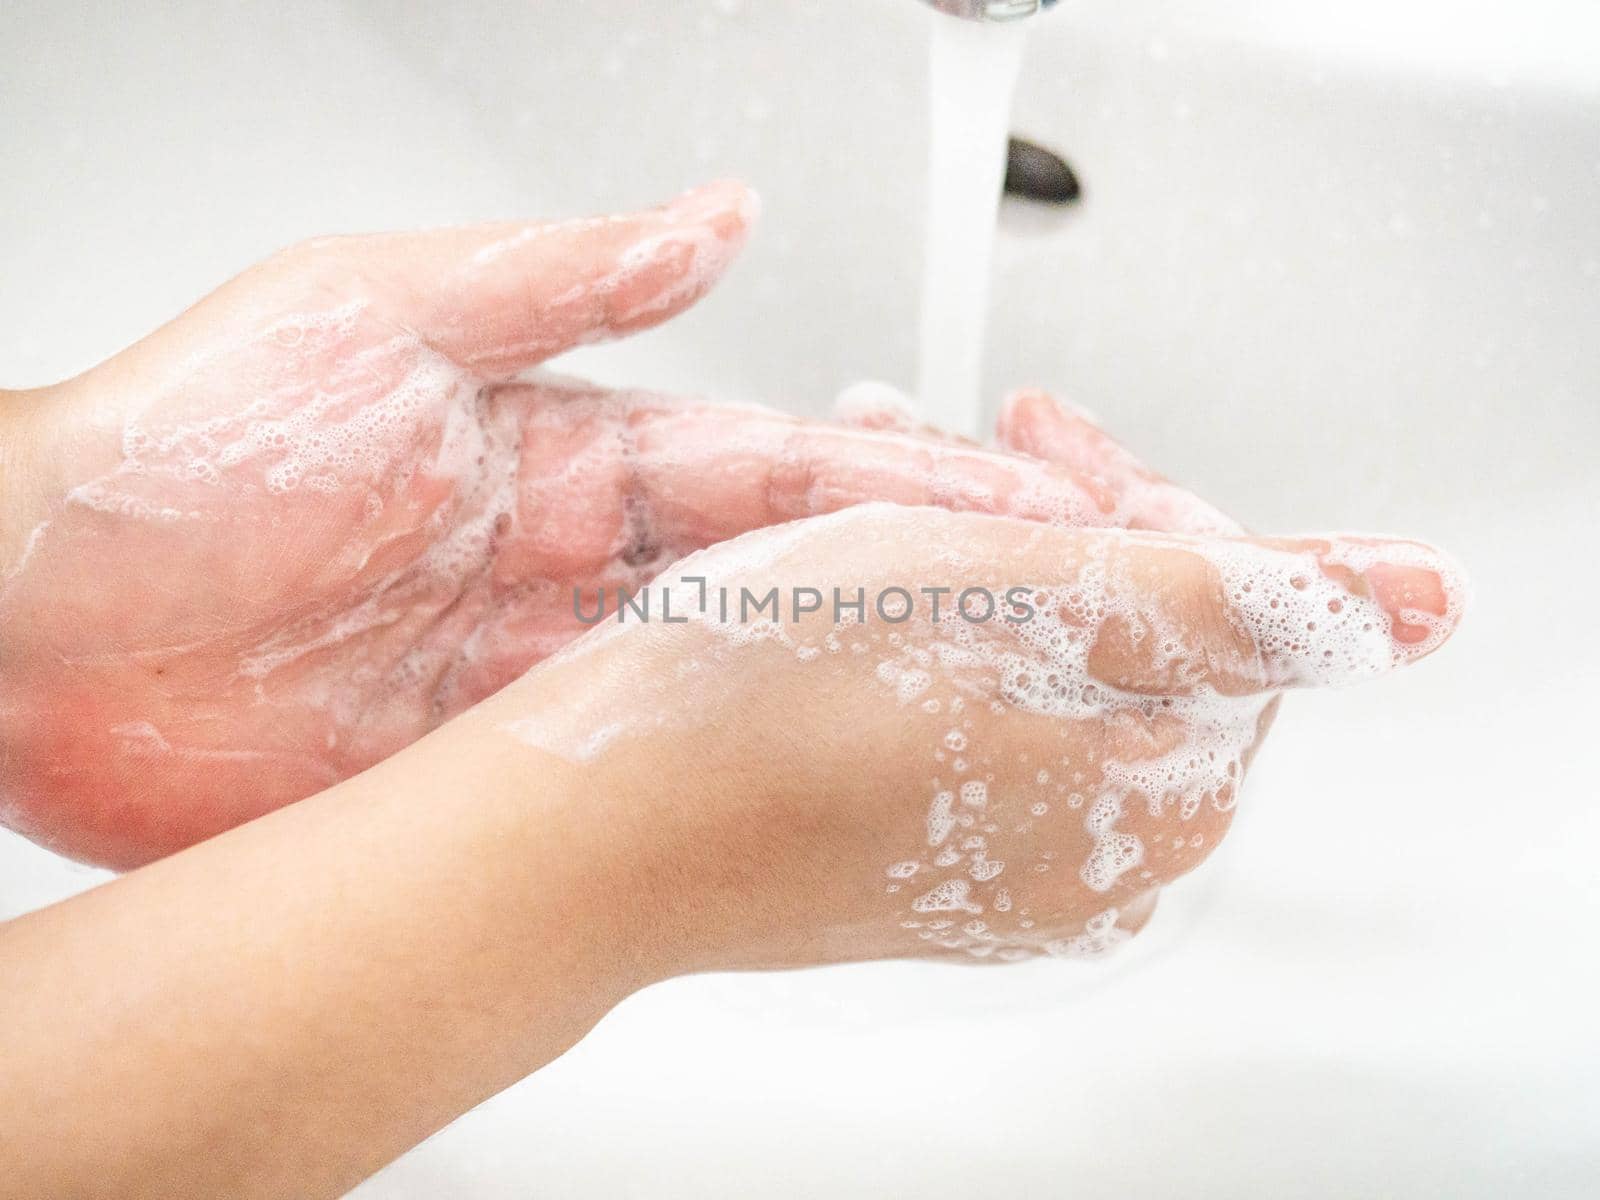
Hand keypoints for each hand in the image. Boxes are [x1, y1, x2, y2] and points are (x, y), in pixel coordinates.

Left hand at [0, 183, 1210, 867]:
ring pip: (725, 688)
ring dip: (840, 698)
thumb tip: (715, 217)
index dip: (908, 479)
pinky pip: (628, 777)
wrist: (30, 621)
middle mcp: (572, 564)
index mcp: (571, 448)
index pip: (782, 458)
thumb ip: (562, 278)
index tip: (1022, 494)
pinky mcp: (484, 770)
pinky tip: (800, 795)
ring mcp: (536, 675)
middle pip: (782, 584)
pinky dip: (720, 784)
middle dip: (917, 596)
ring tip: (968, 716)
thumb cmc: (178, 452)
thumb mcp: (378, 313)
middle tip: (1049, 619)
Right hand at [489, 502, 1463, 966]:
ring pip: (1039, 664)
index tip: (1043, 432)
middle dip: (1045, 515)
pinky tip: (850, 586)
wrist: (592, 835)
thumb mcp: (1018, 589)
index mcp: (1156, 793)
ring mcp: (1006, 868)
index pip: (1224, 613)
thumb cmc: (765, 711)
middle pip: (1133, 638)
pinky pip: (968, 719)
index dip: (1134, 494)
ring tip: (876, 484)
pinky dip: (926, 630)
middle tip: (957, 448)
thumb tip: (1410, 600)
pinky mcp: (923, 863)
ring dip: (972, 552)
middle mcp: (1097, 853)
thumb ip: (1234, 596)